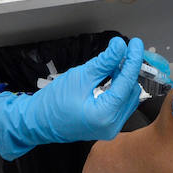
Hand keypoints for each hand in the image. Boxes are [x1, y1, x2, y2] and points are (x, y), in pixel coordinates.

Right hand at [0, 36, 144, 160]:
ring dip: (123, 79)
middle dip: (127, 69)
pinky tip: (109, 77)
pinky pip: (120, 104)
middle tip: (121, 51)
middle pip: (130, 90)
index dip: (133, 60)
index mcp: (105, 115)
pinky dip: (117, 89)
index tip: (136, 44)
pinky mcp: (106, 126)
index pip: (126, 82)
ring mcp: (110, 128)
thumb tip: (120, 47)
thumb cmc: (52, 103)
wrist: (36, 122)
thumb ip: (103, 62)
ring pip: (127, 97)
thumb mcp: (79, 77)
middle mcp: (112, 125)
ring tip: (112, 64)